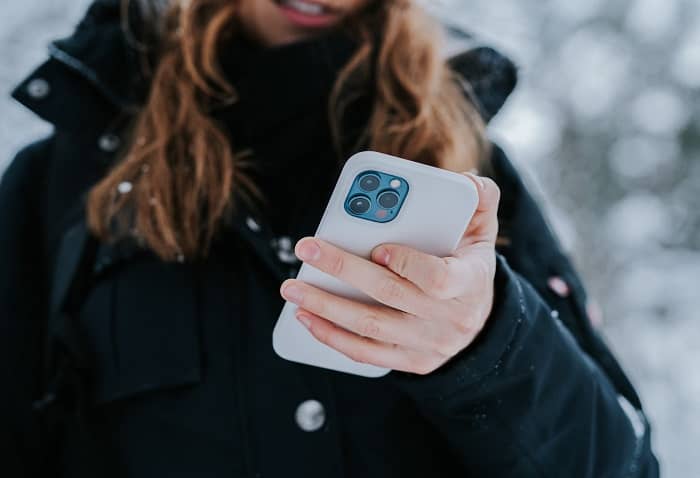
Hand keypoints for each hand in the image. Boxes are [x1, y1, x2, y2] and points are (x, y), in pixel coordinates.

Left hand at [280, 173, 500, 374]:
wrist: (478, 320)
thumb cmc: (469, 265)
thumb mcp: (482, 231)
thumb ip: (480, 199)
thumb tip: (465, 178)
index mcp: (470, 282)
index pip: (440, 279)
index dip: (408, 264)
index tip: (377, 248)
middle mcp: (450, 319)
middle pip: (390, 296)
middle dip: (343, 270)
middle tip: (306, 249)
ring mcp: (429, 345)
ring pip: (370, 327)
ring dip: (326, 307)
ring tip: (293, 287)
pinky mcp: (410, 361)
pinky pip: (365, 353)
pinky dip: (332, 336)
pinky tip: (306, 316)